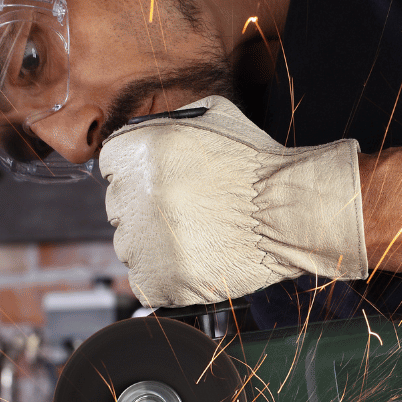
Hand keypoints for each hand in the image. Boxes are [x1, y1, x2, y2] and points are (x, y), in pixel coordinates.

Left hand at [99, 95, 368, 307]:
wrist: (291, 211)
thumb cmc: (258, 164)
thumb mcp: (214, 118)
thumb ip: (169, 123)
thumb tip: (145, 132)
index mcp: (139, 150)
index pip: (110, 164)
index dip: (138, 172)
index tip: (162, 182)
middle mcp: (134, 195)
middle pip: (119, 208)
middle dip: (146, 209)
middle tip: (187, 211)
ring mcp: (145, 242)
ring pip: (129, 247)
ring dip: (154, 245)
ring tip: (198, 237)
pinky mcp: (161, 281)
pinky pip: (144, 283)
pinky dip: (164, 279)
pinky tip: (195, 262)